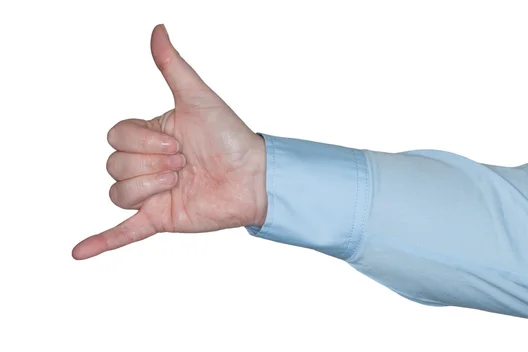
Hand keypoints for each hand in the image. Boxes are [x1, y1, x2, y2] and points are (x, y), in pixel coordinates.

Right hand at [72, 24, 266, 259]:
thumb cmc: (231, 136)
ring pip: (118, 193)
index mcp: (152, 136)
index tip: (178, 142)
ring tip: (178, 182)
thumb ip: (173, 67)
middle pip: (114, 165)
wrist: (255, 176)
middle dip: (149, 164)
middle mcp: (148, 164)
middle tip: (184, 163)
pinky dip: (101, 242)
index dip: (142, 141)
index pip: (117, 137)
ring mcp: (152, 193)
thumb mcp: (198, 98)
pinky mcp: (160, 219)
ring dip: (147, 187)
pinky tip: (78, 253)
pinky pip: (123, 232)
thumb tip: (158, 30)